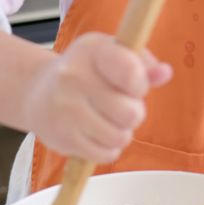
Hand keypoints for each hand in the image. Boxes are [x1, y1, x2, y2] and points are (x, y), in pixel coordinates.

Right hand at [21, 32, 171, 161]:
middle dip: (134, 114)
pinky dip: (108, 148)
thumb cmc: (86, 71)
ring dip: (121, 133)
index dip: (140, 84)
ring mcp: (66, 108)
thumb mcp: (113, 54)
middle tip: (121, 107)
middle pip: (130, 113)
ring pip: (119, 137)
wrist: (37, 92)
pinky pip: (105, 154)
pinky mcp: (62, 136)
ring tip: (108, 120)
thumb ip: (142, 64)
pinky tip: (98, 134)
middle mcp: (74, 76)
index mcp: (93, 50)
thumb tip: (165, 73)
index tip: (133, 84)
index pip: (130, 71)